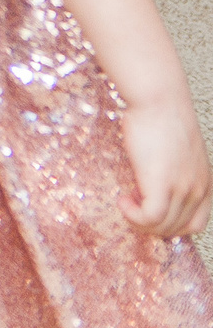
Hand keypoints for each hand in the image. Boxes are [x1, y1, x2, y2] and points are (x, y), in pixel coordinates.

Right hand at [121, 96, 212, 236]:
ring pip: (163, 226)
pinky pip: (150, 218)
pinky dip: (133, 215)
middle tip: (132, 207)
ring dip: (139, 220)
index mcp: (205, 182)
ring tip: (125, 202)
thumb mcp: (179, 150)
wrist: (159, 100)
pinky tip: (123, 200)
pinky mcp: (162, 186)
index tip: (149, 211)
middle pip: (177, 228)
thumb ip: (175, 169)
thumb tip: (154, 179)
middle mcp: (198, 189)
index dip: (171, 225)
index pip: (196, 223)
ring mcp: (182, 189)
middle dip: (151, 225)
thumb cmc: (163, 115)